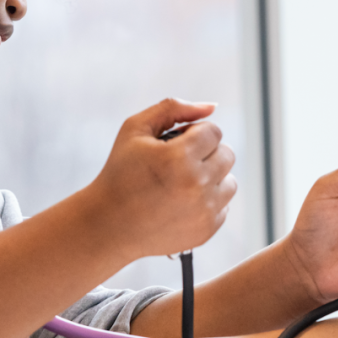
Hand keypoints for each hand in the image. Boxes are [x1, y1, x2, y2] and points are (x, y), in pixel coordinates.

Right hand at [91, 98, 236, 260]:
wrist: (108, 225)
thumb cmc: (120, 172)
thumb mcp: (135, 129)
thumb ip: (173, 109)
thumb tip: (212, 107)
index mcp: (179, 157)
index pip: (213, 132)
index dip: (195, 134)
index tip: (176, 145)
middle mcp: (197, 184)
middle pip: (226, 154)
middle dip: (205, 154)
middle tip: (178, 163)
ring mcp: (204, 211)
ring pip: (230, 181)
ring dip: (211, 178)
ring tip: (182, 183)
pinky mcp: (206, 230)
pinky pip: (224, 206)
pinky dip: (207, 202)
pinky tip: (181, 203)